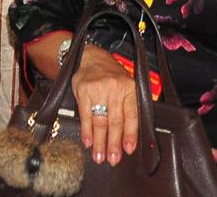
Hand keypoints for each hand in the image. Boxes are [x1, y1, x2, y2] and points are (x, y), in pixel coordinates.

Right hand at [70, 49, 137, 165]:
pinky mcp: (83, 91)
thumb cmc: (111, 75)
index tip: (128, 150)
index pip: (132, 115)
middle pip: (115, 121)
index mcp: (129, 88)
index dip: (130, 134)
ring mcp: (98, 89)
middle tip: (113, 159)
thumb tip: (133, 135)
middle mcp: (115, 89)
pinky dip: (86, 130)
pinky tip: (87, 141)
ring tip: (99, 156)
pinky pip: (86, 115)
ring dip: (99, 141)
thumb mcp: (126, 85)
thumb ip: (131, 106)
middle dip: (114, 143)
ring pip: (100, 121)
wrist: (91, 58)